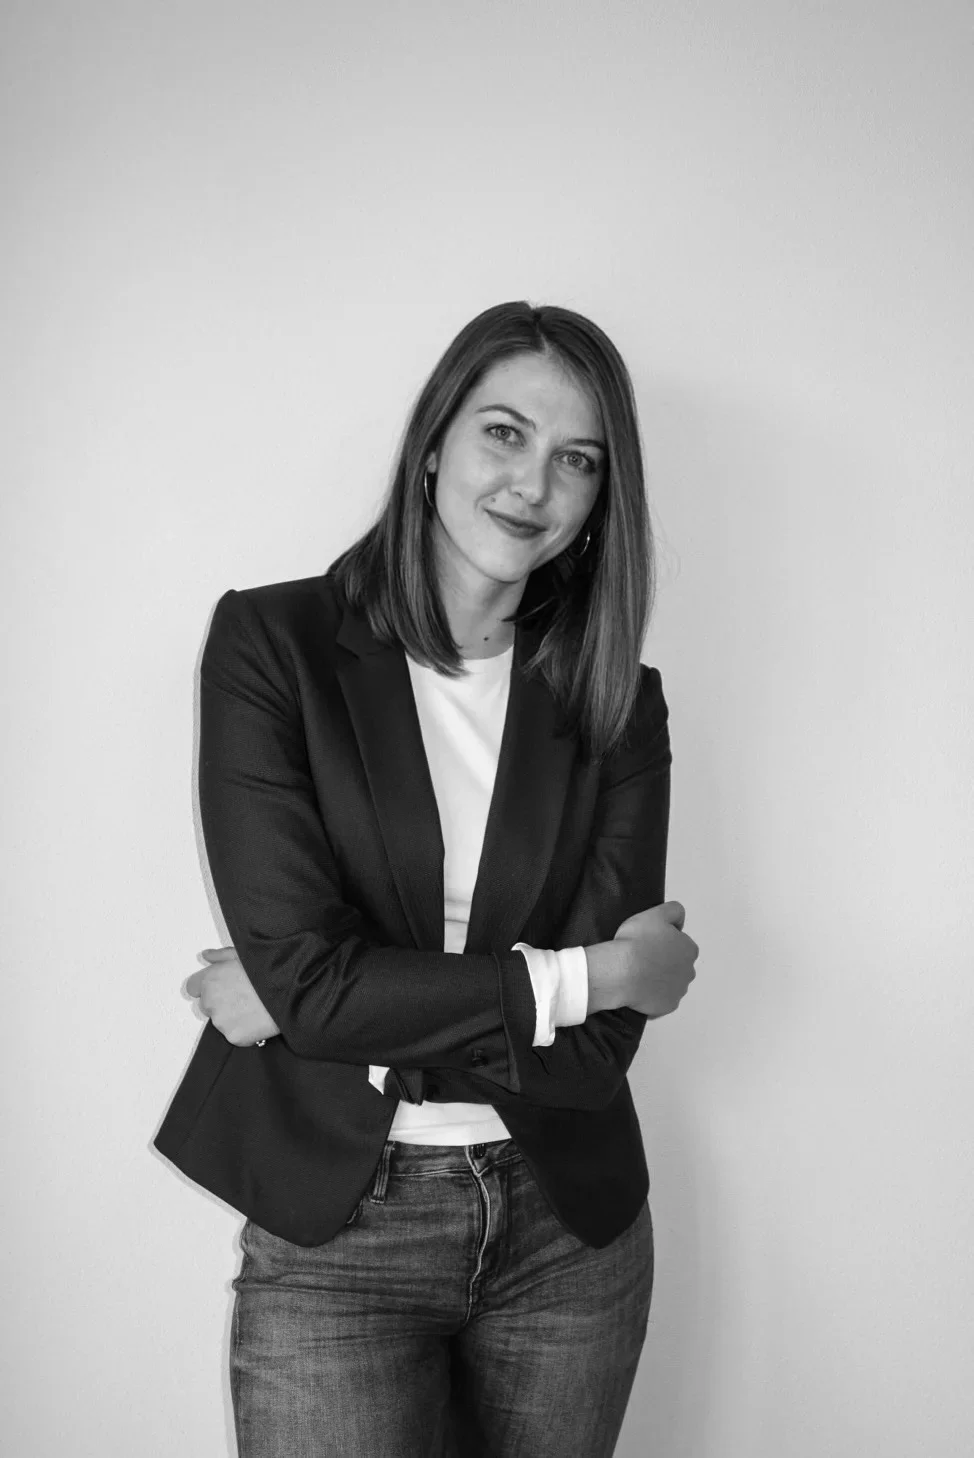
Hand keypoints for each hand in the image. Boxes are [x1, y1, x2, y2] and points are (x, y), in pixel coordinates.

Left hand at [185, 947, 280, 1046]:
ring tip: (254, 1007)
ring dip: (233, 1017)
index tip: (221, 987)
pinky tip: (259, 1019)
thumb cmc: (270, 969)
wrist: (291, 991)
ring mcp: (221, 1021)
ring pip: (221, 1022)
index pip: (192, 988)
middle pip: (207, 1006)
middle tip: (243, 997)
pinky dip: (245, 1031)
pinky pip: (235, 1035)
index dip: (207, 987)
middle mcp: (210, 1001)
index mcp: (210, 978)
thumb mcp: (244, 953)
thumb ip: (221, 955)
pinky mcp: (234, 1037)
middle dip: (221, 1003)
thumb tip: (207, 956)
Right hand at [612, 901, 698, 1016]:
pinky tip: (637, 990)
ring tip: (636, 975)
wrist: (621, 972)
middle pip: (677, 966)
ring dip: (658, 980)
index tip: (648, 943)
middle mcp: (689, 972)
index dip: (664, 943)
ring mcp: (679, 992)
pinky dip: (651, 996)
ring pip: (669, 984)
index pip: (680, 944)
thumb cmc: (637, 941)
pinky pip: (660, 1000)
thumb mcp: (655, 914)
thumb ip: (674, 911)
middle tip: (641, 958)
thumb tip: (680, 922)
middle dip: (664, 963)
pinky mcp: (667, 1007)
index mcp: (689, 949)